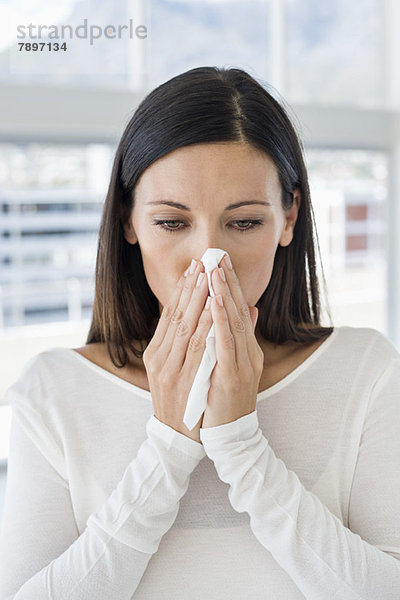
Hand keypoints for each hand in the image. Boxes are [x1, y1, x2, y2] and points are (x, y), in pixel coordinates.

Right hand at [143, 259, 212, 442]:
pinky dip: (206, 325)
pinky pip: (197, 347)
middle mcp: (159, 358)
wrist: (176, 438)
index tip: (193, 269)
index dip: (181, 290)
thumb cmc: (180, 402)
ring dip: (199, 300)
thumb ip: (184, 343)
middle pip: (176, 316)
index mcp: (156, 353)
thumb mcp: (174, 370)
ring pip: (186, 327)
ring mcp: (169, 369)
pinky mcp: (182, 380)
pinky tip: (215, 308)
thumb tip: (198, 315)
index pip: (169, 315)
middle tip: (202, 263)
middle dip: (191, 288)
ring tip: (209, 277)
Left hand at [201, 255, 263, 428]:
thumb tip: (250, 310)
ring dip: (225, 294)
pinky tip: (216, 301)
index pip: (240, 312)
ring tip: (216, 270)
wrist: (232, 436)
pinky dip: (221, 320)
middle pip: (238, 311)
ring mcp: (242, 364)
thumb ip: (243, 339)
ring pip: (233, 322)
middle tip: (219, 256)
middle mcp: (248, 353)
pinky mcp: (232, 375)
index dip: (231, 286)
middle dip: (228, 282)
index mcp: (247, 350)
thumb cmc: (228, 402)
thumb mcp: (238, 367)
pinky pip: (225, 342)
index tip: (221, 263)